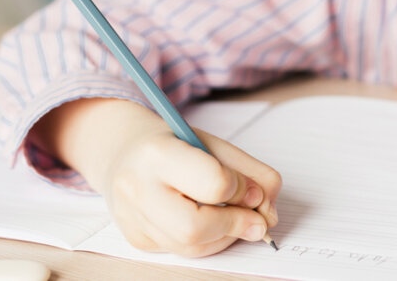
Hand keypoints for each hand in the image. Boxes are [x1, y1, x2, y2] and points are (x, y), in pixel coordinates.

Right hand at [30, 97, 281, 256]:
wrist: (127, 151)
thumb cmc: (178, 146)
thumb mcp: (217, 145)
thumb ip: (253, 174)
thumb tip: (269, 214)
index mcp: (159, 152)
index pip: (212, 183)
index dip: (241, 189)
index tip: (250, 188)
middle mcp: (137, 187)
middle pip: (194, 228)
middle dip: (234, 225)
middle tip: (256, 220)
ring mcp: (132, 217)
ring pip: (190, 246)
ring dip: (225, 236)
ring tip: (234, 216)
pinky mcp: (136, 238)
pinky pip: (181, 251)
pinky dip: (208, 241)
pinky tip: (210, 220)